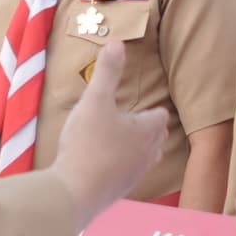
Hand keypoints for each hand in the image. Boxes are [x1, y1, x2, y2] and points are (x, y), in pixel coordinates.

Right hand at [51, 44, 173, 215]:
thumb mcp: (95, 100)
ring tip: (119, 141)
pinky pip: (126, 174)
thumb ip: (107, 73)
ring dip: (135, 149)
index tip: (144, 106)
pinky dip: (119, 166)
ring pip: (144, 158)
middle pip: (157, 139)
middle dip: (148, 130)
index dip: (153, 110)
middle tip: (134, 120)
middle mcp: (148, 154)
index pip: (160, 116)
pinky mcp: (119, 191)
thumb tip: (117, 43)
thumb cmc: (89, 143)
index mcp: (147, 131)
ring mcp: (135, 175)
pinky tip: (102, 163)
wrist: (74, 191)